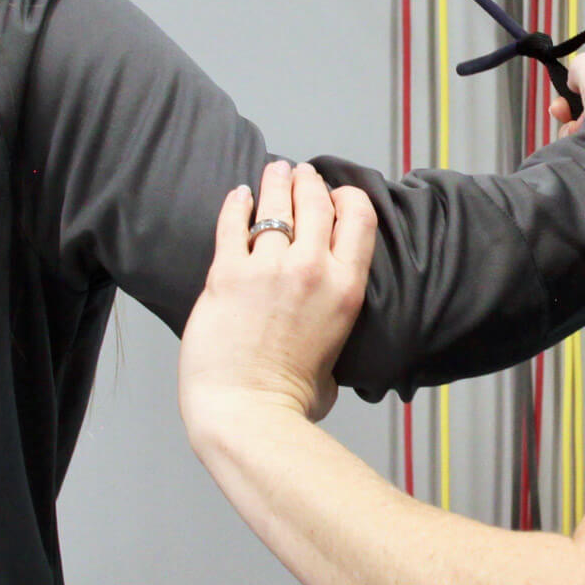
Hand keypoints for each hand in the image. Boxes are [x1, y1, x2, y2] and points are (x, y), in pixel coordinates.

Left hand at [178, 162, 377, 435]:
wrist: (248, 413)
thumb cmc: (291, 400)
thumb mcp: (337, 360)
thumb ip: (333, 330)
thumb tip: (323, 337)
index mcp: (344, 288)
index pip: (358, 217)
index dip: (347, 196)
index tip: (337, 192)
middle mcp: (310, 269)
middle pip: (315, 201)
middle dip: (309, 181)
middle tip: (301, 174)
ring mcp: (267, 268)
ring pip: (276, 204)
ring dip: (275, 182)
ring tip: (274, 171)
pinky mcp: (226, 274)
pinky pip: (233, 224)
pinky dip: (237, 204)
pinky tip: (239, 196)